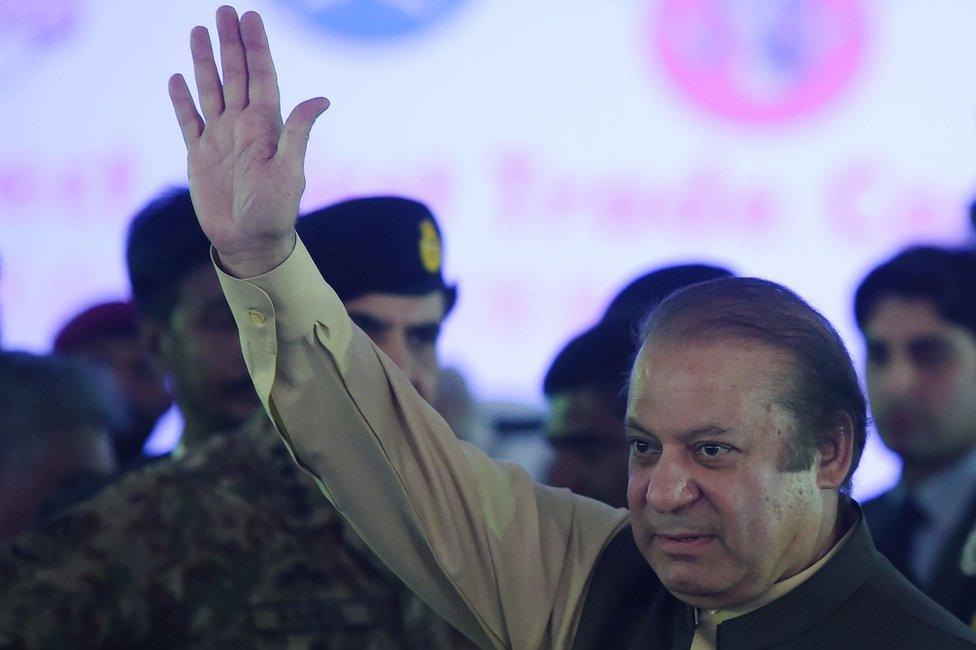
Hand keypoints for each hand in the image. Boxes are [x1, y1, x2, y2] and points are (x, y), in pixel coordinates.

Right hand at [168, 6, 328, 276]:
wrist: (250, 243)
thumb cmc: (275, 212)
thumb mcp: (290, 172)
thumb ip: (298, 133)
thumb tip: (322, 99)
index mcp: (266, 126)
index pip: (261, 76)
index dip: (256, 46)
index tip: (250, 16)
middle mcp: (243, 127)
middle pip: (235, 74)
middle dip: (230, 42)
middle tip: (224, 10)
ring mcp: (220, 139)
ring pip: (211, 90)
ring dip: (205, 62)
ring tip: (198, 31)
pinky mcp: (199, 156)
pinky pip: (189, 121)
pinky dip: (182, 100)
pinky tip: (178, 79)